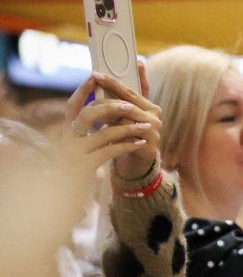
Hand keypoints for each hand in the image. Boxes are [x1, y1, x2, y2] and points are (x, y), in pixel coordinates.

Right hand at [59, 70, 158, 195]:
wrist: (62, 198)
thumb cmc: (73, 172)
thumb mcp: (78, 150)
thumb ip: (87, 134)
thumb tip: (106, 113)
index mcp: (66, 134)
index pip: (72, 107)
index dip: (82, 91)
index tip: (95, 77)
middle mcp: (67, 141)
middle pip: (87, 115)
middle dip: (110, 107)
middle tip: (129, 105)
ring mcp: (76, 154)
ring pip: (103, 133)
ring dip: (127, 127)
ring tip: (146, 125)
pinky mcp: (86, 167)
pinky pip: (110, 151)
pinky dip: (127, 145)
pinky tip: (141, 143)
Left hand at [93, 63, 161, 179]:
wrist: (138, 161)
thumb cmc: (129, 134)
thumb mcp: (128, 114)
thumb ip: (126, 96)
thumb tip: (125, 69)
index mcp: (151, 107)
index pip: (130, 90)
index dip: (113, 81)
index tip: (97, 73)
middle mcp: (155, 116)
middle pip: (128, 101)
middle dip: (107, 92)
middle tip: (91, 83)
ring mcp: (154, 130)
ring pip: (126, 116)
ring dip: (106, 112)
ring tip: (89, 108)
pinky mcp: (148, 144)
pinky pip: (127, 134)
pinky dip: (112, 129)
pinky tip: (98, 127)